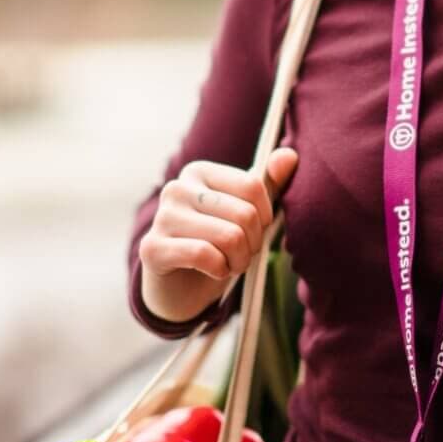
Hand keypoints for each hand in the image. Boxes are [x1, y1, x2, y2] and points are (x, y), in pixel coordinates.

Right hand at [138, 148, 297, 321]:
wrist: (181, 286)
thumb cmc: (218, 242)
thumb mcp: (247, 211)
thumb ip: (269, 183)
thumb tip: (290, 156)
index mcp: (200, 172)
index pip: (253, 186)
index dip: (265, 216)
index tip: (256, 230)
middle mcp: (177, 188)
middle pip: (244, 214)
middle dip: (253, 243)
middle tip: (243, 253)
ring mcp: (161, 217)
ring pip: (230, 237)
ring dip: (240, 260)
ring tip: (231, 264)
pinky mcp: (152, 248)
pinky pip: (205, 255)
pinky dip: (220, 269)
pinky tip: (215, 271)